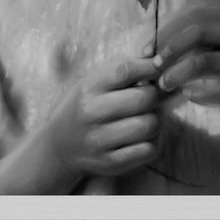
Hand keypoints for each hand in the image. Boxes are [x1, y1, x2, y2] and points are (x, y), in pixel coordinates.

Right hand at [0, 53, 160, 194]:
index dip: (150, 66)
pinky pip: (149, 149)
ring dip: (157, 120)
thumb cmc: (87, 105)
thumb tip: (157, 56)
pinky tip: (144, 137)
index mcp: (89, 88)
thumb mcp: (96, 81)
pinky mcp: (110, 163)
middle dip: (156, 96)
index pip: (125, 70)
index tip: (159, 68)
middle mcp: (91, 113)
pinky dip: (154, 141)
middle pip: (144, 98)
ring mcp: (100, 140)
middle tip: (152, 98)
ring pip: (150, 125)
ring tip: (147, 117)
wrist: (60, 146)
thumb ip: (125, 66)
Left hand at [153, 3, 219, 118]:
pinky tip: (191, 96)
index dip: (164, 30)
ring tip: (165, 85)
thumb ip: (196, 34)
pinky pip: (214, 91)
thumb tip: (152, 41)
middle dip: (167, 49)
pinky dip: (198, 94)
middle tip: (151, 67)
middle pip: (195, 31)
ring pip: (201, 61)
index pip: (190, 14)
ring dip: (176, 74)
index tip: (145, 48)